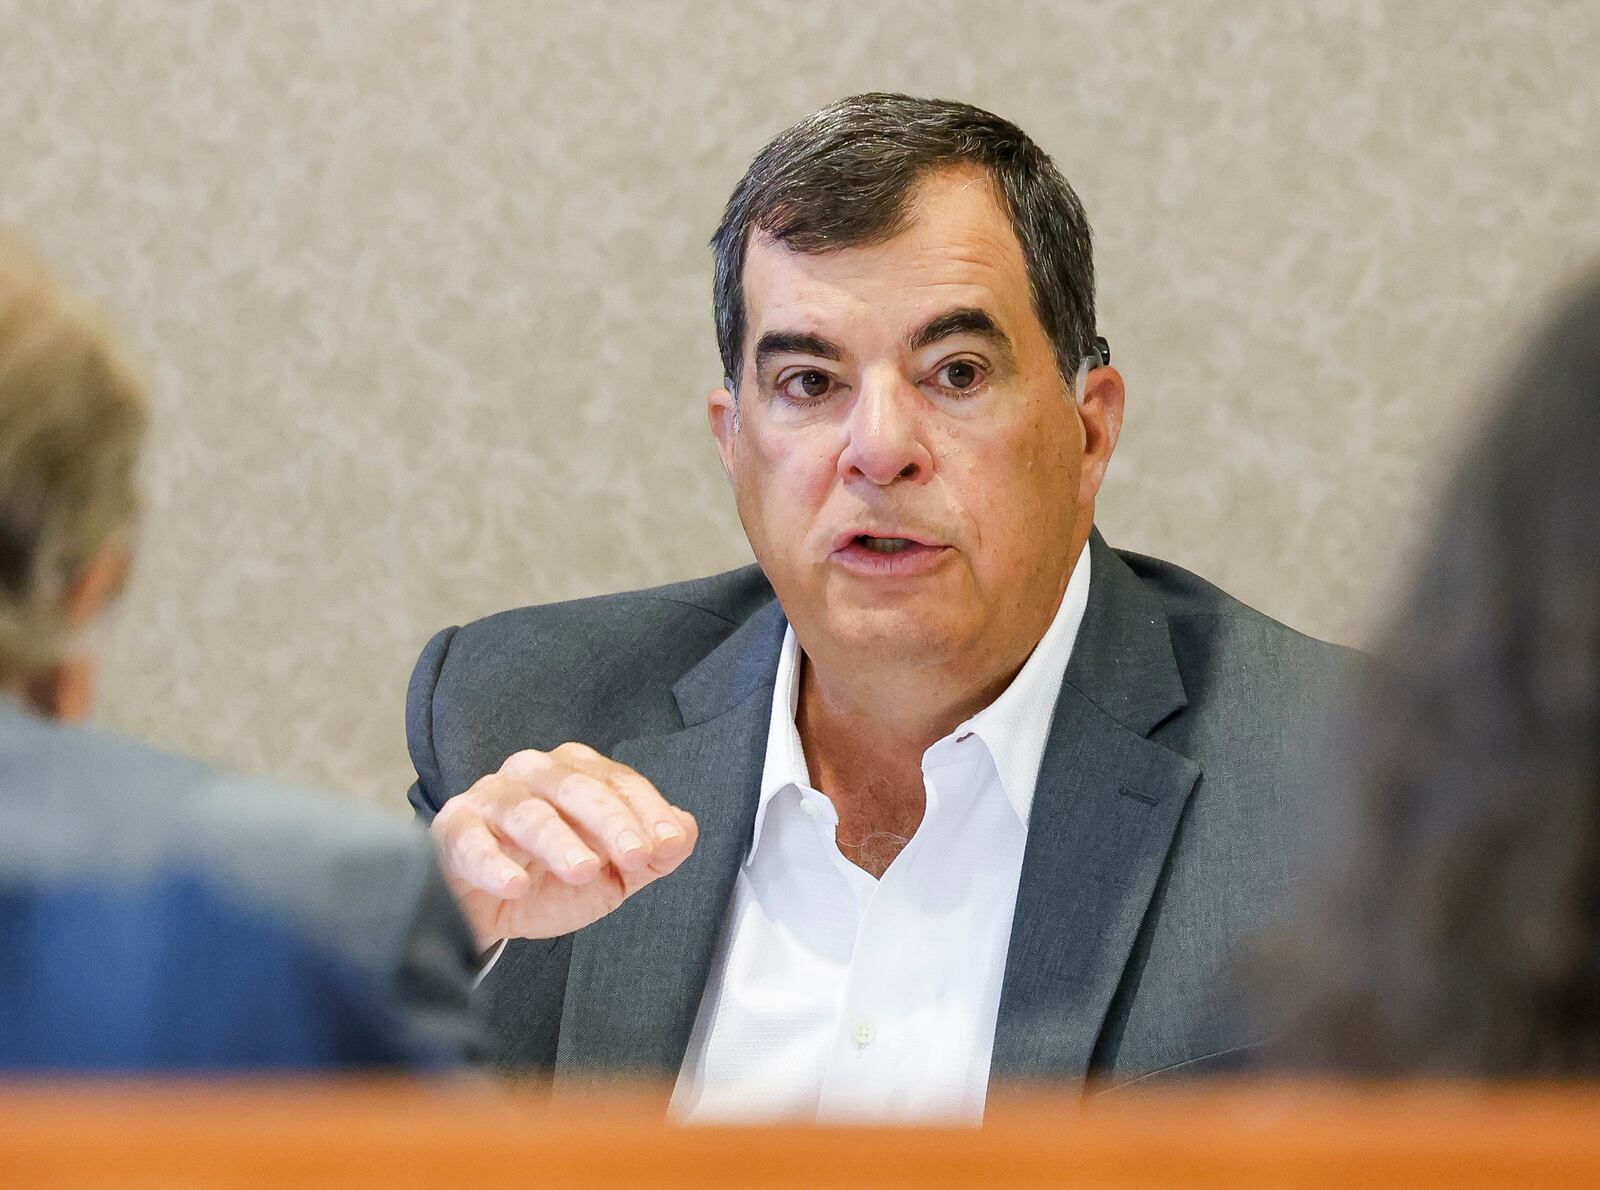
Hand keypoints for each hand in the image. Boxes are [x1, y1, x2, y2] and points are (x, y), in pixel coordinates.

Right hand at [430, 743, 697, 947]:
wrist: (481, 911)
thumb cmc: (545, 880)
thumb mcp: (610, 874)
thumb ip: (651, 854)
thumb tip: (686, 831)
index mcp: (577, 774)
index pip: (619, 783)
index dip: (649, 812)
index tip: (670, 843)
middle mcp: (534, 775)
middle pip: (577, 788)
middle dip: (612, 821)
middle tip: (637, 855)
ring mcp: (491, 799)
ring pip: (527, 812)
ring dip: (559, 841)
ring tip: (584, 871)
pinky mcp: (454, 831)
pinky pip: (471, 842)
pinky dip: (494, 863)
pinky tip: (515, 884)